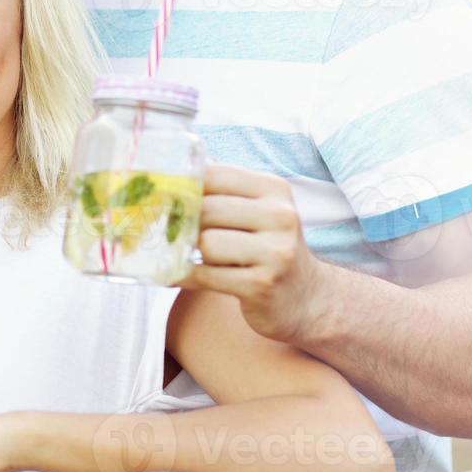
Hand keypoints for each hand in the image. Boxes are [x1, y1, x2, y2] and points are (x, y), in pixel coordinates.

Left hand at [181, 164, 329, 342]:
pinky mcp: (261, 285)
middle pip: (207, 209)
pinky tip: (176, 274)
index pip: (215, 174)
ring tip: (194, 254)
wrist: (306, 296)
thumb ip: (222, 192)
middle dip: (184, 222)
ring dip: (192, 251)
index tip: (166, 196)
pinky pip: (205, 276)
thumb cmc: (267, 246)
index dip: (184, 186)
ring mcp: (275, 253)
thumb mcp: (257, 210)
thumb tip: (172, 175)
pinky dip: (183, 275)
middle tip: (172, 230)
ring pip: (207, 243)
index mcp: (274, 189)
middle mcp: (280, 216)